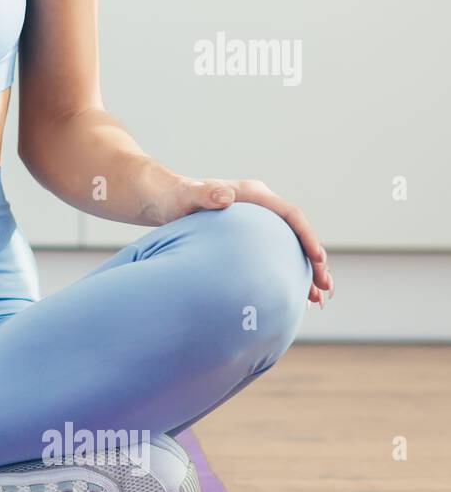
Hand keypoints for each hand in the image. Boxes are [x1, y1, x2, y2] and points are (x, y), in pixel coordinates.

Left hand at [161, 178, 332, 305]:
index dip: (307, 235)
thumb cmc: (175, 197)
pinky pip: (275, 255)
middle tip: (325, 286)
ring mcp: (257, 223)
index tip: (318, 257)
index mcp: (253, 194)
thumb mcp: (187, 195)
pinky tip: (293, 295)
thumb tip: (226, 196)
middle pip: (296, 233)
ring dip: (305, 271)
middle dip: (315, 260)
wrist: (165, 200)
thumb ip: (205, 194)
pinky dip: (286, 273)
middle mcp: (260, 208)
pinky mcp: (250, 237)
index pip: (289, 214)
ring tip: (317, 297)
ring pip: (289, 247)